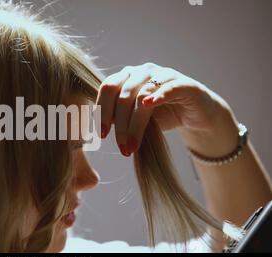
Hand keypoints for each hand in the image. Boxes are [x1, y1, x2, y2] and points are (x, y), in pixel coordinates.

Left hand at [96, 62, 236, 156]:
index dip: (101, 110)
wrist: (195, 115)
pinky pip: (168, 88)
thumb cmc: (161, 116)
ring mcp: (163, 74)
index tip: (101, 134)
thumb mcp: (135, 118)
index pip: (108, 88)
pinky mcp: (183, 83)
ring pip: (142, 96)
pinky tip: (149, 106)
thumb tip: (100, 127)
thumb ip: (118, 118)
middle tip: (120, 146)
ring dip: (135, 124)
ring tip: (132, 145)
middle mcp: (142, 71)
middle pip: (123, 95)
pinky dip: (157, 96)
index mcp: (126, 77)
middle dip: (119, 124)